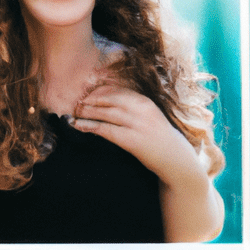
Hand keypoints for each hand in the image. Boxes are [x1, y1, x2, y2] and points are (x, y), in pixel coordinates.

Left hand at [70, 81, 201, 186]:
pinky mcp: (131, 140)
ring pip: (105, 113)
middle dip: (91, 100)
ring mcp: (137, 125)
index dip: (100, 91)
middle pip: (109, 99)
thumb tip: (107, 101)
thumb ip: (133, 108)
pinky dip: (89, 126)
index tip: (88, 93)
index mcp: (146, 102)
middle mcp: (141, 110)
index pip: (118, 91)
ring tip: (75, 112)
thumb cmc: (160, 137)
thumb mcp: (150, 116)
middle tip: (77, 103)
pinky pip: (105, 129)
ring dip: (87, 111)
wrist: (174, 158)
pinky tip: (78, 125)